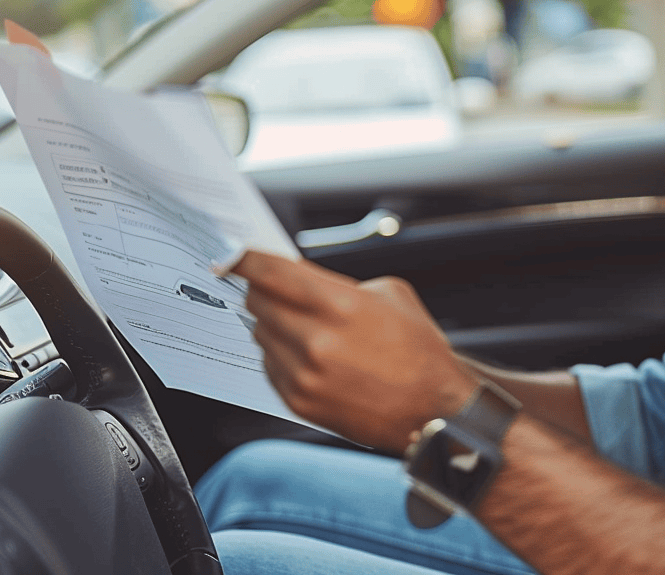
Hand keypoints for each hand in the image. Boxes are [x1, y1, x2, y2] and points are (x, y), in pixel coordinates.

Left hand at [232, 251, 478, 450]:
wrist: (432, 411)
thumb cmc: (418, 353)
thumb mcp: (389, 295)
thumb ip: (339, 283)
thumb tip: (301, 279)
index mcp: (340, 306)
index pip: (271, 273)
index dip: (245, 259)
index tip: (233, 254)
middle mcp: (315, 340)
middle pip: (258, 301)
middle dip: (263, 290)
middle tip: (275, 289)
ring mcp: (304, 374)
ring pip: (260, 334)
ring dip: (274, 324)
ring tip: (306, 328)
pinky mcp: (298, 401)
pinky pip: (269, 365)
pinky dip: (280, 354)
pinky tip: (309, 355)